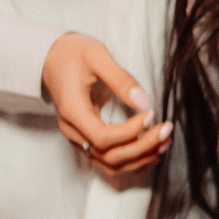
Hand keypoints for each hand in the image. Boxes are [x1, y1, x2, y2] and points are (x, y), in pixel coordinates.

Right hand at [41, 34, 171, 175]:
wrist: (51, 58)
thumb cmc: (72, 54)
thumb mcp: (97, 56)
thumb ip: (120, 79)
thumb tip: (143, 102)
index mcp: (72, 111)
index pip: (103, 137)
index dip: (130, 133)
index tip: (150, 116)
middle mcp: (73, 130)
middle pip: (108, 155)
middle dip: (142, 148)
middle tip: (166, 130)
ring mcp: (78, 138)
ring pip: (109, 164)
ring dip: (139, 159)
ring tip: (165, 143)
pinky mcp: (85, 139)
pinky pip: (107, 161)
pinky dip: (131, 161)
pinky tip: (151, 153)